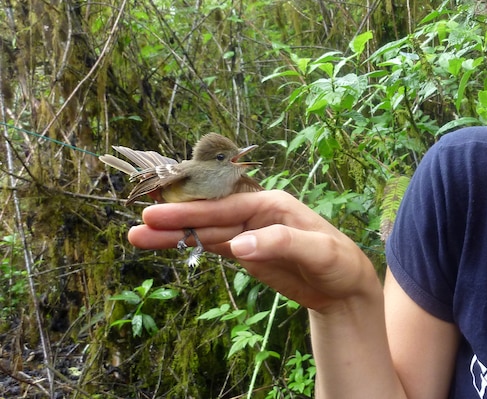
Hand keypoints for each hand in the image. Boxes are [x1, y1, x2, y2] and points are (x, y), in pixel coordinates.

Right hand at [127, 190, 378, 311]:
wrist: (345, 288)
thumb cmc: (339, 263)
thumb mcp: (319, 252)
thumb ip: (281, 244)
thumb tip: (239, 245)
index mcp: (273, 203)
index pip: (225, 207)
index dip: (193, 211)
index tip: (161, 214)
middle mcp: (257, 213)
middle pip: (208, 215)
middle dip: (173, 219)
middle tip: (137, 225)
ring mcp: (249, 232)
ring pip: (204, 231)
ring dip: (173, 234)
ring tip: (137, 237)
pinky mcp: (247, 251)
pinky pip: (212, 244)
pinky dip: (188, 243)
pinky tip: (164, 243)